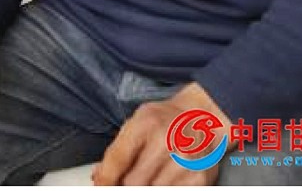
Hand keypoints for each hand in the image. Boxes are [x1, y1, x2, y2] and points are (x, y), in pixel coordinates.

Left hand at [93, 82, 229, 185]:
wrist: (202, 118)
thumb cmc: (164, 121)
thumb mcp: (136, 123)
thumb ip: (117, 149)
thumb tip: (99, 177)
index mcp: (146, 124)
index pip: (118, 159)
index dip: (105, 178)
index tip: (101, 186)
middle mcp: (167, 142)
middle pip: (133, 182)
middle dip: (125, 185)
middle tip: (125, 181)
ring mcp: (185, 163)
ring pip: (152, 190)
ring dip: (145, 187)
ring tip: (148, 175)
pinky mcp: (200, 180)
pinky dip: (163, 188)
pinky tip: (164, 179)